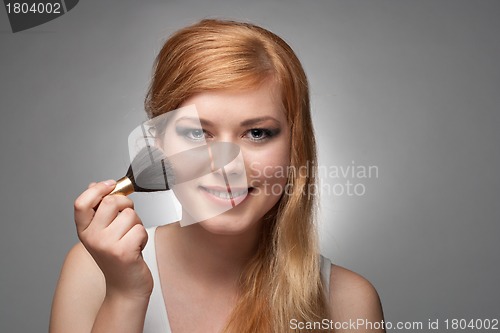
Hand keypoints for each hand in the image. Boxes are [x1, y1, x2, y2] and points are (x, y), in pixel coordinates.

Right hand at [74, 180, 152, 299]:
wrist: (125, 287)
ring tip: (131, 238)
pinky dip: (143, 237)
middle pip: (111, 202)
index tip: (111, 185)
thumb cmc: (117, 257)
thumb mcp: (102, 232)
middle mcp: (92, 237)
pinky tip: (137, 248)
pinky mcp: (124, 252)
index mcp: (84, 230)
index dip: (97, 189)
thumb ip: (98, 210)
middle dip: (126, 204)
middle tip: (128, 218)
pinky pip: (140, 229)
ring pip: (130, 215)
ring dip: (137, 224)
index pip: (81, 203)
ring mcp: (107, 245)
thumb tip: (94, 185)